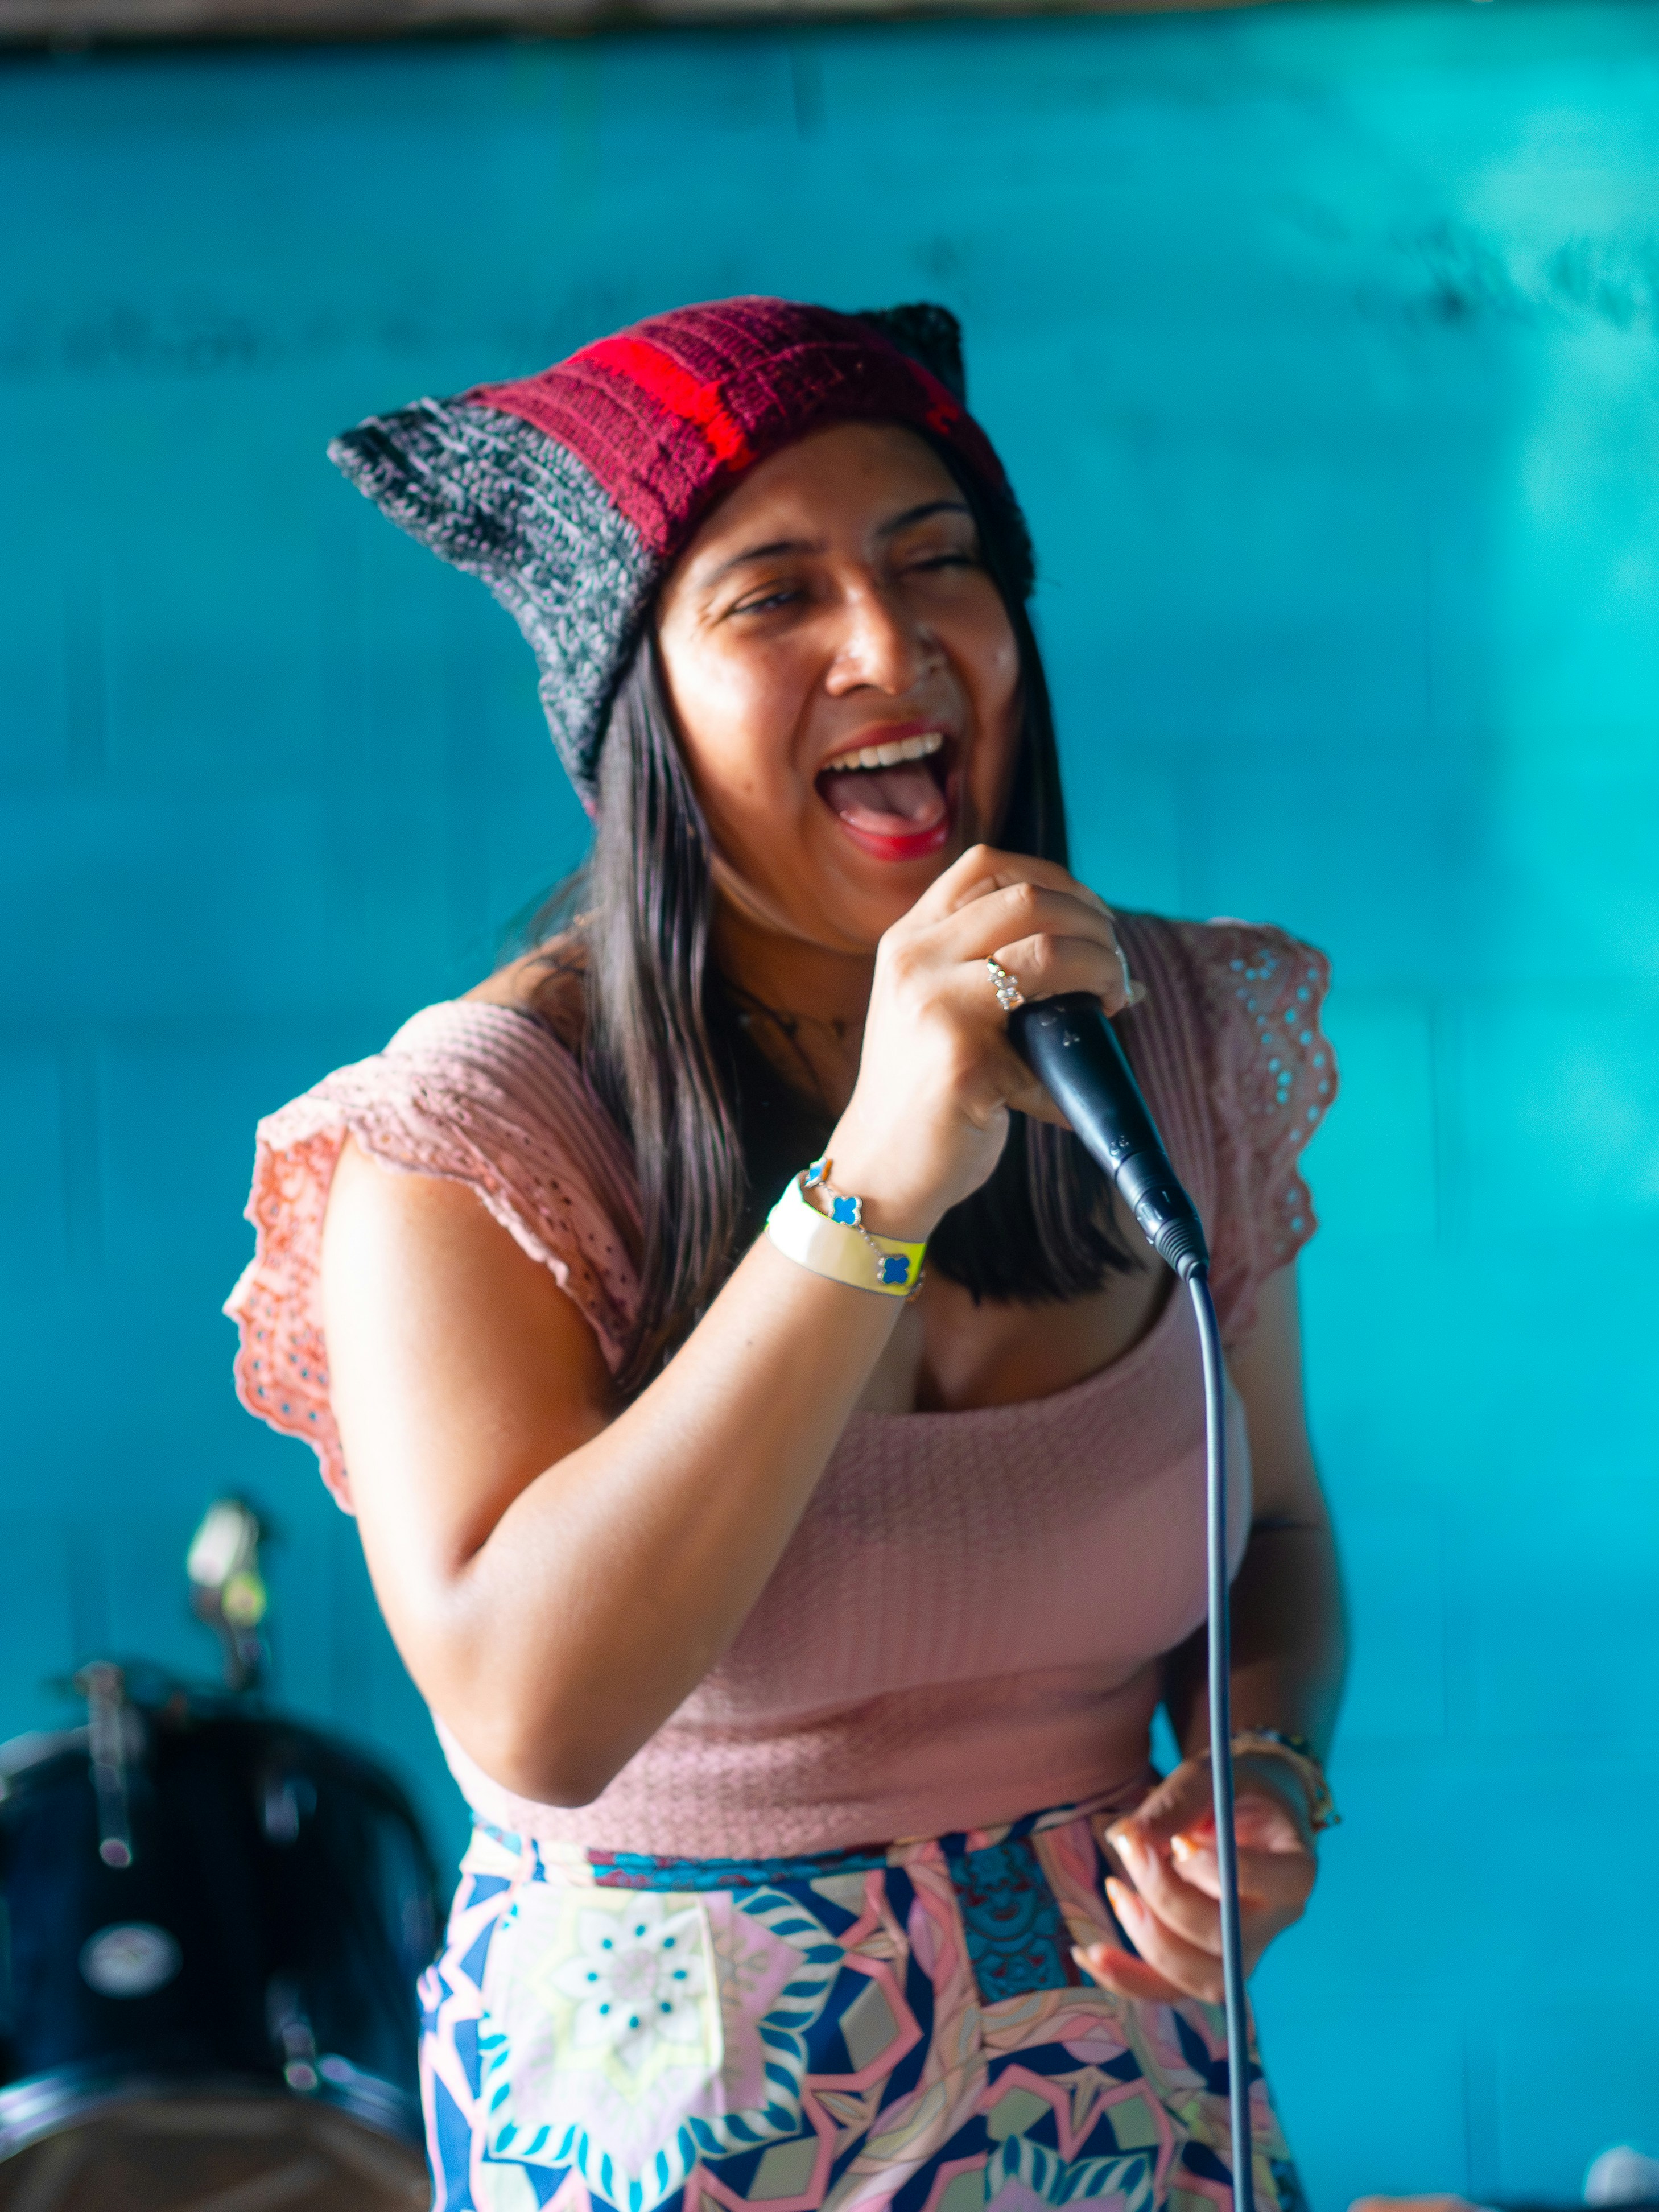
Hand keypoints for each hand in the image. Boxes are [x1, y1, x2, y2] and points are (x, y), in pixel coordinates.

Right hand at [823, 845, 1130, 1237]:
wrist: (882, 1169)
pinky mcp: (960, 1058)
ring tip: (1114, 1001)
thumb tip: (1110, 960)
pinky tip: (1076, 1082)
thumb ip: (996, 970)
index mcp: (910, 939)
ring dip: (1102, 969)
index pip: (989, 866)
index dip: (1058, 880)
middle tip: (1116, 969)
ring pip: (1047, 948)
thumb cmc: (928, 1093)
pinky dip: (1081, 1056)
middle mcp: (914, 958)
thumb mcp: (944, 1009)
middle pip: (1028, 897)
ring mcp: (932, 1003)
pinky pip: (1051, 1037)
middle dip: (1095, 925)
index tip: (1093, 920)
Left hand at [1075, 1752, 1317, 2005]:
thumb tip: (1121, 1838)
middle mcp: (1277, 1921)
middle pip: (1226, 1938)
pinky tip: (1087, 1953)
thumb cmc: (1230, 1786)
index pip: (1272, 1886)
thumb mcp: (1210, 1777)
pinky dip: (1127, 1978)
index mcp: (1295, 1870)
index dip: (1219, 1871)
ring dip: (1147, 1942)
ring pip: (1200, 1978)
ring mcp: (1244, 1950)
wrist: (1243, 1808)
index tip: (1179, 1842)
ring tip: (1114, 1890)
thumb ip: (1176, 1803)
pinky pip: (1170, 1989)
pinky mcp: (1208, 1963)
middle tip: (1129, 1847)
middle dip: (1166, 1899)